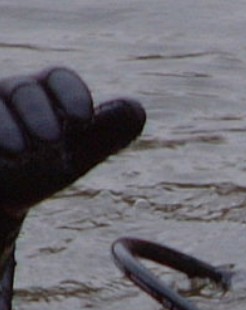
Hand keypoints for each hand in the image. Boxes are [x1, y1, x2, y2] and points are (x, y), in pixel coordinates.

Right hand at [0, 67, 145, 218]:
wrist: (3, 198)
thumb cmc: (44, 166)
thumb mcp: (80, 153)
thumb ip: (109, 134)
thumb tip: (137, 110)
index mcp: (46, 95)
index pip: (59, 79)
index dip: (72, 94)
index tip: (84, 119)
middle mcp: (10, 95)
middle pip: (24, 90)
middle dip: (38, 112)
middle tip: (51, 139)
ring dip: (3, 124)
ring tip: (19, 152)